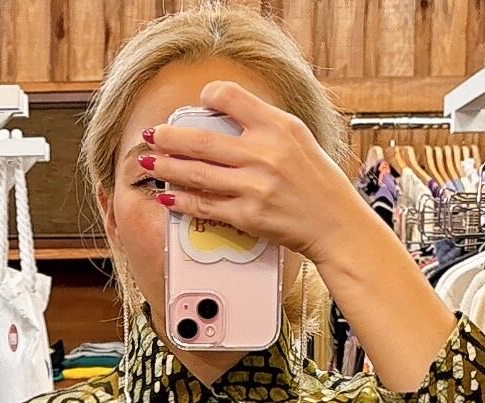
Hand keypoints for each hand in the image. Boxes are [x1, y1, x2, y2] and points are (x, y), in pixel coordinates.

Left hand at [145, 78, 455, 390]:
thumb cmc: (315, 181)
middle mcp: (264, 153)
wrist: (335, 223)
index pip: (232, 98)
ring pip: (198, 174)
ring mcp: (254, 187)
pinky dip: (182, 201)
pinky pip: (206, 206)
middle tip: (150, 135)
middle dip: (170, 137)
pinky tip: (167, 196)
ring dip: (167, 168)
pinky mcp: (248, 216)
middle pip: (203, 140)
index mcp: (277, 126)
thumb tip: (221, 117)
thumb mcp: (297, 137)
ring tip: (149, 163)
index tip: (197, 102)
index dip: (209, 96)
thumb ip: (263, 124)